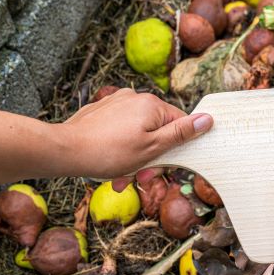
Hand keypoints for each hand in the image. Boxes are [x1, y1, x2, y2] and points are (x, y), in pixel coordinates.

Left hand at [60, 88, 212, 180]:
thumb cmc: (110, 152)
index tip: (164, 166)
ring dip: (136, 157)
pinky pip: (122, 131)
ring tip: (122, 175)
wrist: (65, 150)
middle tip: (139, 177)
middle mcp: (135, 98)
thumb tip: (208, 119)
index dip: (176, 149)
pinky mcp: (103, 111)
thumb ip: (182, 133)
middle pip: (158, 130)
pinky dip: (121, 148)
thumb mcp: (153, 148)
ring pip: (139, 133)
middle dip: (152, 157)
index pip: (180, 124)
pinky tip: (112, 164)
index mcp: (152, 105)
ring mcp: (117, 102)